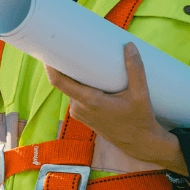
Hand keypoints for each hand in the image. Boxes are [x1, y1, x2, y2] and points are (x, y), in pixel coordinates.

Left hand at [46, 43, 188, 174]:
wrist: (139, 143)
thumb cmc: (140, 120)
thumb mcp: (140, 94)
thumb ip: (136, 69)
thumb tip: (129, 46)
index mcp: (89, 101)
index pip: (59, 82)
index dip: (50, 66)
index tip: (49, 50)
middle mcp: (79, 108)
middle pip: (64, 82)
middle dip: (65, 65)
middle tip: (70, 45)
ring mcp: (79, 113)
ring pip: (70, 88)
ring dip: (72, 75)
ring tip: (80, 57)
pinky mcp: (82, 115)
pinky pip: (75, 95)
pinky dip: (78, 84)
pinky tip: (84, 75)